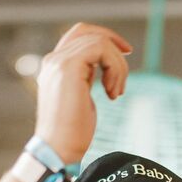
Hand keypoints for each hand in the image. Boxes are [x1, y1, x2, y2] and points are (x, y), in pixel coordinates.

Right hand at [33, 23, 132, 164]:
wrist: (59, 151)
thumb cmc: (72, 134)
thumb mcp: (82, 99)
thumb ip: (87, 79)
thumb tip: (105, 70)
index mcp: (54, 67)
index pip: (77, 36)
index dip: (104, 38)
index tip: (124, 54)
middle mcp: (53, 61)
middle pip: (86, 30)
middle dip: (113, 42)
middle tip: (128, 58)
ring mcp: (59, 62)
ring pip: (99, 41)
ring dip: (117, 65)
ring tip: (116, 92)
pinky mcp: (69, 67)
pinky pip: (101, 49)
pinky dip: (115, 67)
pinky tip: (112, 92)